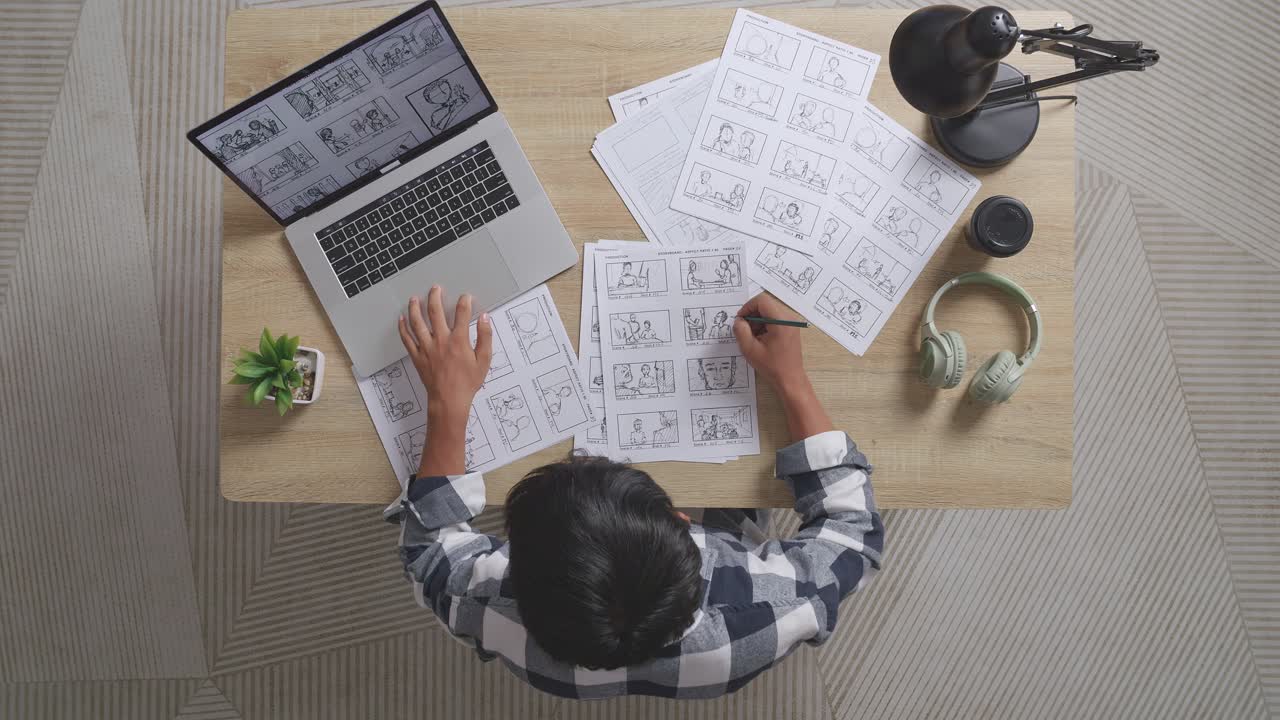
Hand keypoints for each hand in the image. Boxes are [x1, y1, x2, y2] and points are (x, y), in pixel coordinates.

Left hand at [399, 286, 491, 474]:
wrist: (449, 400)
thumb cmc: (467, 383)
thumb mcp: (483, 361)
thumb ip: (485, 337)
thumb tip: (485, 318)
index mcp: (459, 340)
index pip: (462, 314)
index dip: (464, 302)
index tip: (466, 297)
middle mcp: (441, 340)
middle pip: (435, 312)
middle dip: (435, 297)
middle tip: (435, 288)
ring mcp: (426, 347)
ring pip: (417, 322)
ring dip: (415, 308)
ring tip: (414, 298)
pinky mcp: (417, 356)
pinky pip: (407, 339)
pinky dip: (403, 327)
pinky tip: (402, 318)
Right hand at [733, 292, 831, 440]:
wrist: (790, 380)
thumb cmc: (771, 366)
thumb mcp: (750, 349)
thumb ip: (741, 331)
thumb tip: (739, 320)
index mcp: (781, 321)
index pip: (761, 300)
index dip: (747, 307)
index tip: (740, 320)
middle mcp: (789, 318)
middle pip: (766, 304)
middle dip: (752, 314)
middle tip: (744, 330)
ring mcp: (792, 323)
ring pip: (770, 311)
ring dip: (758, 320)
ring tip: (752, 336)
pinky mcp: (792, 329)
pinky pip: (775, 319)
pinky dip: (765, 324)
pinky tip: (760, 339)